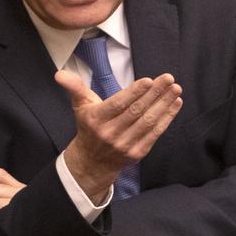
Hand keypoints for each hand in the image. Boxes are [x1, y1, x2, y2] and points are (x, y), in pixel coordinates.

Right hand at [55, 70, 182, 202]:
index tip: (149, 80)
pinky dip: (167, 118)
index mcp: (96, 119)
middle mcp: (110, 133)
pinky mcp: (137, 153)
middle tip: (168, 79)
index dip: (134, 93)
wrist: (93, 161)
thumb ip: (74, 87)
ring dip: (164, 104)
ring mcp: (125, 145)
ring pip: (148, 122)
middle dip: (155, 94)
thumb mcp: (80, 106)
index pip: (118, 105)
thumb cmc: (89, 126)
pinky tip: (175, 104)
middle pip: (136, 111)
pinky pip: (154, 134)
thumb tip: (60, 74)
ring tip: (175, 89)